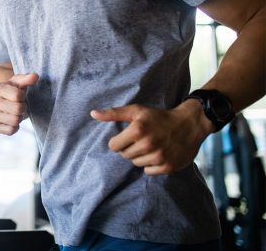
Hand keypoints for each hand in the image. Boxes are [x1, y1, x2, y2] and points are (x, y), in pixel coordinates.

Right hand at [0, 72, 38, 135]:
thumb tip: (35, 76)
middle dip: (23, 108)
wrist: (2, 102)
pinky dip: (14, 127)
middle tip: (19, 106)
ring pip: (15, 121)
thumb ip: (27, 79)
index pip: (18, 95)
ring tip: (15, 113)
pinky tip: (10, 121)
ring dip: (19, 118)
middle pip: (18, 109)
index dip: (23, 96)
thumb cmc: (13, 91)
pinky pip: (11, 130)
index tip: (20, 96)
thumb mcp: (19, 83)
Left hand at [91, 100, 212, 174]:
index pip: (113, 146)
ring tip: (151, 146)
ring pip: (136, 164)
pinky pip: (148, 171)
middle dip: (130, 148)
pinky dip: (151, 165)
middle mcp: (148, 144)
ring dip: (140, 156)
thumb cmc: (158, 117)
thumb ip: (113, 113)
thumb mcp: (136, 110)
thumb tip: (92, 114)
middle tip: (142, 140)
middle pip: (125, 155)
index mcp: (138, 130)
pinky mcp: (168, 166)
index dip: (118, 141)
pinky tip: (158, 154)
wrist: (189, 124)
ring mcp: (159, 156)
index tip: (128, 137)